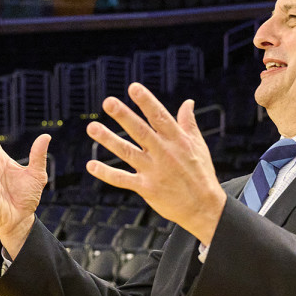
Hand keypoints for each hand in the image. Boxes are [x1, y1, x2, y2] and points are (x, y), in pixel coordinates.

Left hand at [85, 83, 226, 244]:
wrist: (204, 208)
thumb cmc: (201, 174)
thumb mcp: (198, 146)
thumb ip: (189, 123)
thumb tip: (188, 102)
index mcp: (177, 140)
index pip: (159, 116)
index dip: (146, 101)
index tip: (133, 87)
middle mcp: (164, 153)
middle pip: (141, 131)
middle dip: (124, 116)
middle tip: (108, 102)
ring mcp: (154, 171)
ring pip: (127, 152)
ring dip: (109, 140)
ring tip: (92, 128)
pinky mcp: (146, 188)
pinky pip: (122, 179)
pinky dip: (106, 173)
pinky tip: (91, 165)